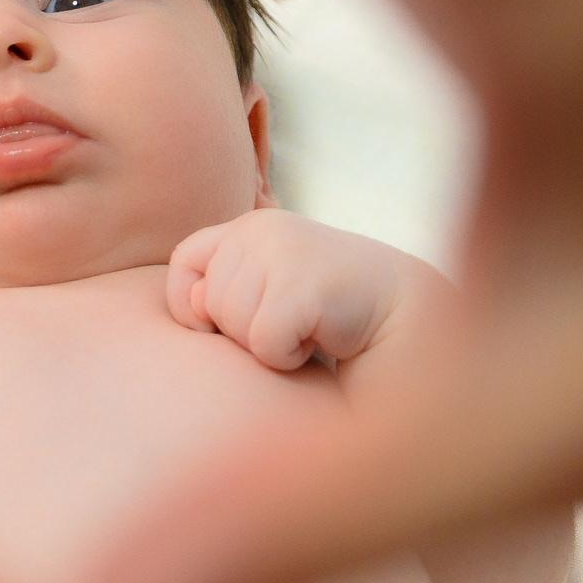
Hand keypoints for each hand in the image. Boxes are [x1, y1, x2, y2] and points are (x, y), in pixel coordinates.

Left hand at [165, 211, 413, 370]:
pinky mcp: (302, 286)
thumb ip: (225, 291)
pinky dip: (287, 357)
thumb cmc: (324, 304)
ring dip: (267, 344)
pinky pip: (264, 343)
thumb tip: (198, 306)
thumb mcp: (267, 288)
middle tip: (290, 320)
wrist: (397, 308)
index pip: (185, 259)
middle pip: (211, 303)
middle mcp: (260, 230)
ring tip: (305, 326)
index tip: (218, 322)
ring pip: (235, 324)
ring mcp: (282, 254)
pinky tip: (317, 338)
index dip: (188, 300)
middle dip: (243, 329)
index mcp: (248, 225)